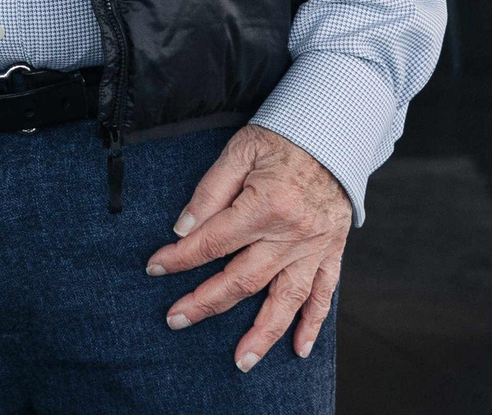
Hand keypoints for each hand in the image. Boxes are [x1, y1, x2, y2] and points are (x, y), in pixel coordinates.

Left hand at [145, 126, 350, 372]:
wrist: (336, 130)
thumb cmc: (284, 136)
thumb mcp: (240, 150)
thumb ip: (210, 191)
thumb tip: (183, 227)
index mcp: (267, 204)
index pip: (213, 241)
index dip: (180, 257)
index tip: (155, 267)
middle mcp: (293, 233)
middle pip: (243, 279)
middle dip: (205, 303)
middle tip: (176, 319)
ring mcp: (316, 247)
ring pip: (286, 299)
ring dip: (262, 333)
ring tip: (241, 360)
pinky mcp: (333, 251)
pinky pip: (324, 294)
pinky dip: (313, 324)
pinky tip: (299, 349)